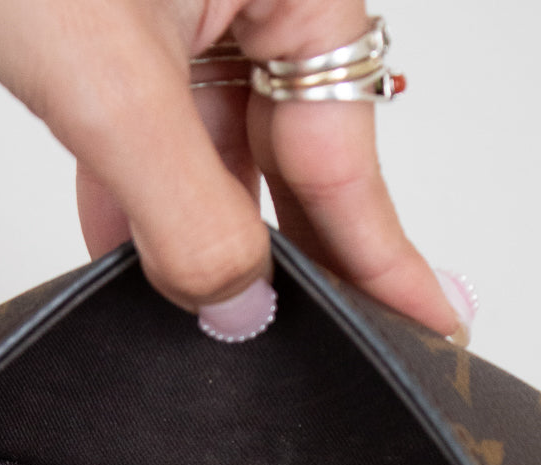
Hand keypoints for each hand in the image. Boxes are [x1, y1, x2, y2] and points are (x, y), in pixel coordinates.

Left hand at [0, 0, 471, 341]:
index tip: (431, 331)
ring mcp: (195, 13)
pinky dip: (142, 198)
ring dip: (205, 240)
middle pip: (297, 162)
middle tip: (325, 355)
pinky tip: (131, 264)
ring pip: (223, 155)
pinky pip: (157, 131)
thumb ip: (185, 211)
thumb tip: (238, 307)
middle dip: (296, 261)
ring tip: (215, 328)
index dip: (385, 262)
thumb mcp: (110, 83)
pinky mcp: (132, 26)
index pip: (350, 162)